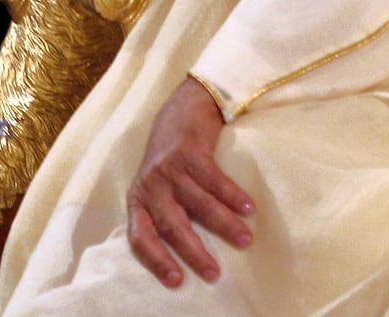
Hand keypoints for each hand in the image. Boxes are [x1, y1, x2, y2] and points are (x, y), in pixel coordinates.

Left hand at [127, 77, 254, 288]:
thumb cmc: (172, 155)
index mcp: (139, 197)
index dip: (156, 261)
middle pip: (172, 226)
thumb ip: (163, 211)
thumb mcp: (156, 184)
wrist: (183, 107)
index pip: (140, 237)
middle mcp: (151, 184)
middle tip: (215, 273)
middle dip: (195, 253)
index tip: (177, 280)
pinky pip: (214, 180)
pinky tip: (249, 207)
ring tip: (245, 240)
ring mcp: (170, 167)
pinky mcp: (190, 151)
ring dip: (225, 225)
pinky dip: (233, 196)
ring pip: (199, 205)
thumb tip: (184, 253)